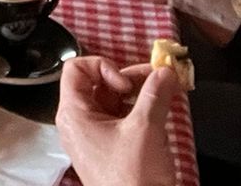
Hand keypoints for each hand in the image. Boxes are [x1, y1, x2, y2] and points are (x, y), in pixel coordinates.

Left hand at [55, 57, 178, 185]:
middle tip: (158, 78)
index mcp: (74, 114)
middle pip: (100, 83)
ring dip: (140, 93)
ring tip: (165, 93)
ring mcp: (95, 136)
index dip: (103, 66)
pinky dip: (141, 111)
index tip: (126, 83)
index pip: (77, 69)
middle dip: (131, 78)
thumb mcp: (146, 129)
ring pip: (114, 100)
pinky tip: (162, 112)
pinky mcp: (111, 148)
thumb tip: (165, 72)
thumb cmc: (132, 179)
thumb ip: (156, 94)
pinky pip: (123, 119)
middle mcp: (79, 123)